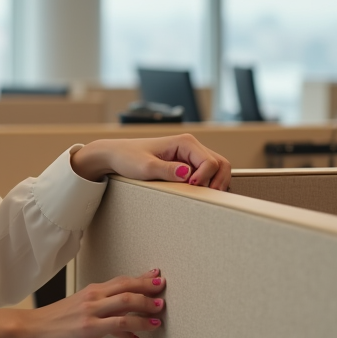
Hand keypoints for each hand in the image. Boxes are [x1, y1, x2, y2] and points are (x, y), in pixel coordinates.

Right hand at [25, 270, 166, 337]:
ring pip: (127, 300)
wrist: (31, 330)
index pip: (121, 280)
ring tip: (159, 308)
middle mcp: (93, 296)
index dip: (141, 277)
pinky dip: (137, 324)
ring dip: (147, 303)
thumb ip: (106, 321)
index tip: (155, 274)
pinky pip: (120, 322)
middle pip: (127, 285)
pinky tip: (146, 328)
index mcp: (91, 291)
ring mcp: (92, 310)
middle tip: (163, 286)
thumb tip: (128, 332)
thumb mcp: (81, 316)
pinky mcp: (90, 327)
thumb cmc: (54, 324)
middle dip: (148, 285)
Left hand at [71, 134, 230, 190]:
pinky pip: (206, 174)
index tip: (190, 187)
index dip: (204, 177)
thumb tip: (187, 174)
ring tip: (204, 196)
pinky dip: (208, 183)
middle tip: (207, 195)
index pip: (210, 161)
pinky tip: (198, 193)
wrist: (116, 155)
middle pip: (220, 163)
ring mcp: (190, 155)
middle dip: (219, 181)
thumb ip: (167, 170)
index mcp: (184, 142)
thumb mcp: (145, 167)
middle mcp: (190, 146)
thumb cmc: (128, 157)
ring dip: (216, 182)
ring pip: (217, 169)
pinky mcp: (186, 164)